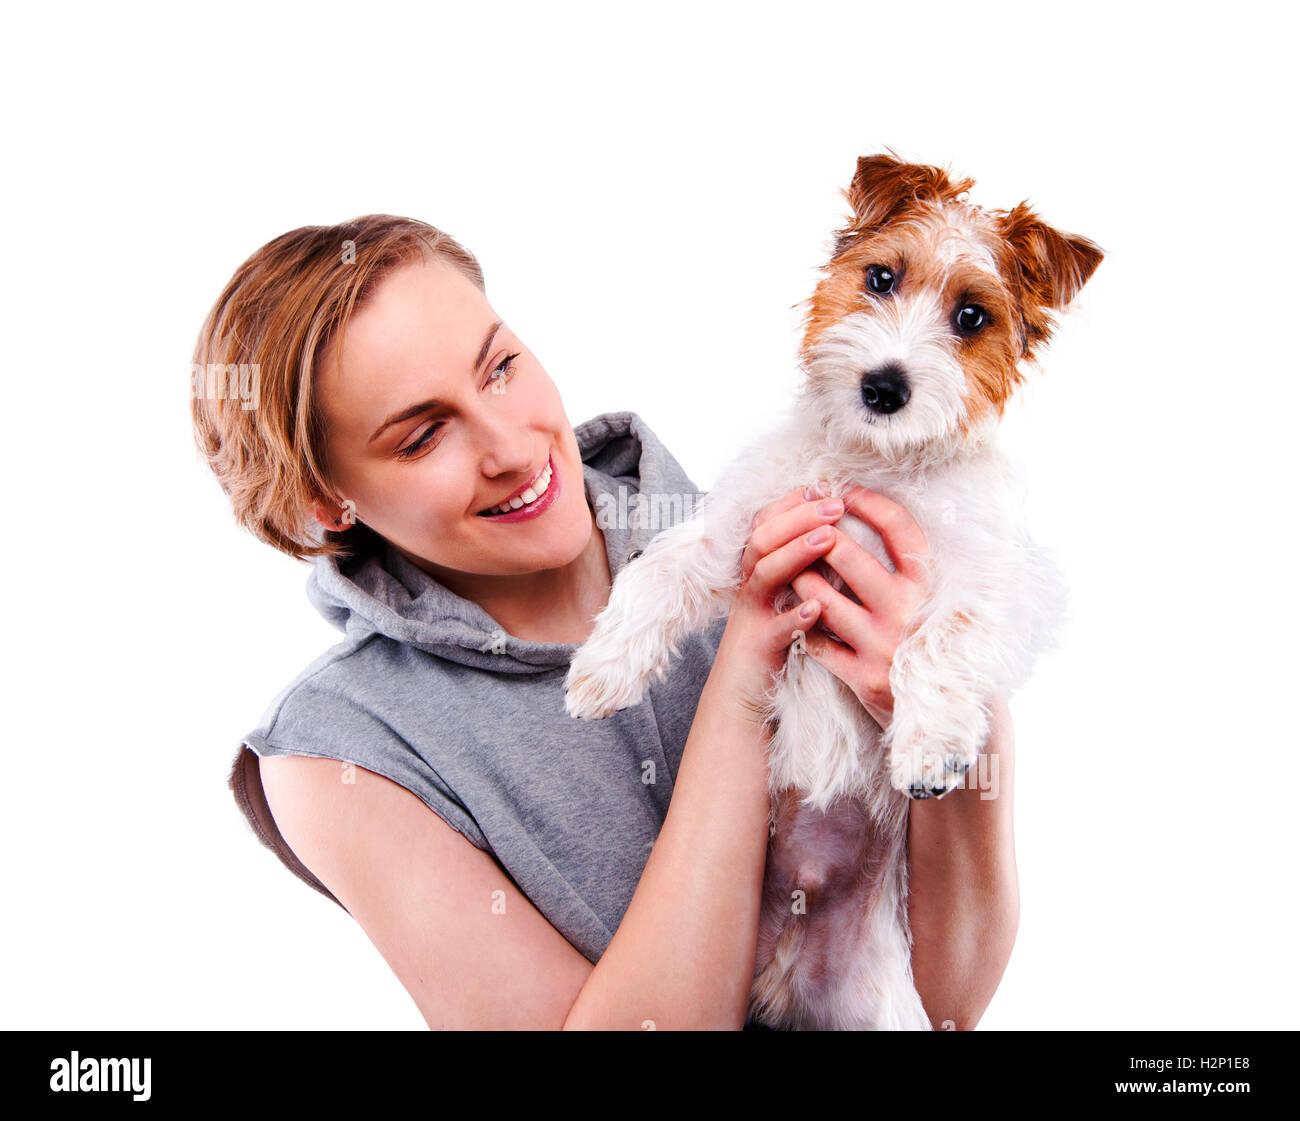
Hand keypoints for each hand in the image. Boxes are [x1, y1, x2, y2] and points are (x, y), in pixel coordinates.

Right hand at [708, 481, 845, 723]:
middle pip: (764, 537)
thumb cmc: (773, 638)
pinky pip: (774, 629)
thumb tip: (833, 528)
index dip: (794, 501)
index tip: (827, 486)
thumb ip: (799, 564)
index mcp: (757, 569)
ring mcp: (751, 614)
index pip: (767, 521)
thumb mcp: (783, 595)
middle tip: (837, 504)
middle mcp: (750, 585)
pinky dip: (794, 617)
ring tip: (829, 538)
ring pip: (764, 573)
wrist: (739, 691)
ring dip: (796, 552)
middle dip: (800, 517)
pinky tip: (817, 608)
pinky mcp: (757, 646)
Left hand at [789, 487, 932, 728]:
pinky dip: (806, 628)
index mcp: (930, 587)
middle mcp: (908, 612)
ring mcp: (884, 646)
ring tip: (792, 572)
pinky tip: (802, 620)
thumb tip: (877, 516)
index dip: (870, 503)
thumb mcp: (935, 601)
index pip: (900, 529)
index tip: (845, 491)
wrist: (949, 716)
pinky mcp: (864, 678)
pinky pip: (819, 644)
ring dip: (801, 581)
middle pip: (849, 557)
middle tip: (805, 530)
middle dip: (820, 539)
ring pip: (823, 600)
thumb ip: (911, 570)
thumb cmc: (933, 645)